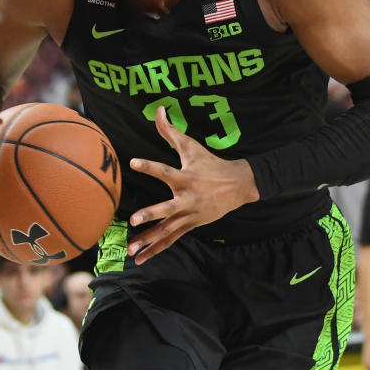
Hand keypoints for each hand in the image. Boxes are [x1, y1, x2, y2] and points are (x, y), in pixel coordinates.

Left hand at [126, 106, 259, 264]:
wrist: (239, 186)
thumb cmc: (211, 163)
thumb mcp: (192, 146)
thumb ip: (171, 131)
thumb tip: (158, 110)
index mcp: (185, 178)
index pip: (164, 170)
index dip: (149, 166)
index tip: (133, 162)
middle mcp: (187, 199)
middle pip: (167, 209)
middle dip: (151, 215)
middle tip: (133, 220)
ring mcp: (189, 215)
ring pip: (167, 230)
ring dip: (149, 240)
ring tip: (131, 249)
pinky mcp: (191, 225)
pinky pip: (171, 239)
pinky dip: (156, 250)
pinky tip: (140, 259)